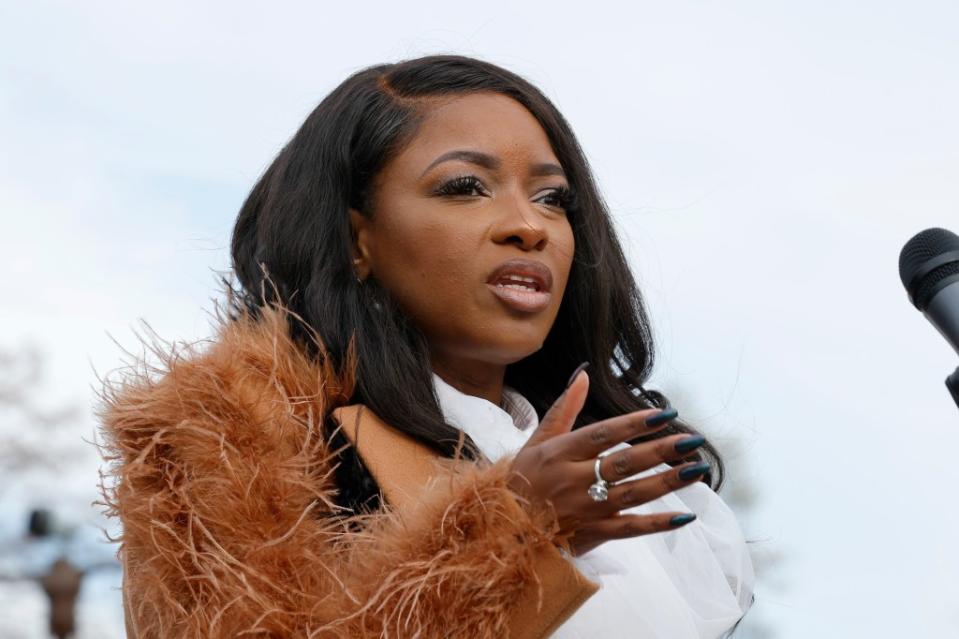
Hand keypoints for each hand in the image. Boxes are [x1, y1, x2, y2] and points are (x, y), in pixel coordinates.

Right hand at [507, 367, 708, 556]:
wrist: (501, 531)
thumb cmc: (521, 481)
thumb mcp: (536, 442)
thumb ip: (563, 409)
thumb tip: (582, 375)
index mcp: (559, 453)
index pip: (604, 434)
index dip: (635, 424)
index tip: (665, 414)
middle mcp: (572, 480)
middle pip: (623, 463)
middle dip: (661, 451)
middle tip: (693, 440)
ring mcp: (584, 509)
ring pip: (631, 494)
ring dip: (666, 482)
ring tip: (696, 470)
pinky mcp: (592, 534)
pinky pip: (629, 529)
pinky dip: (656, 524)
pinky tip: (684, 516)